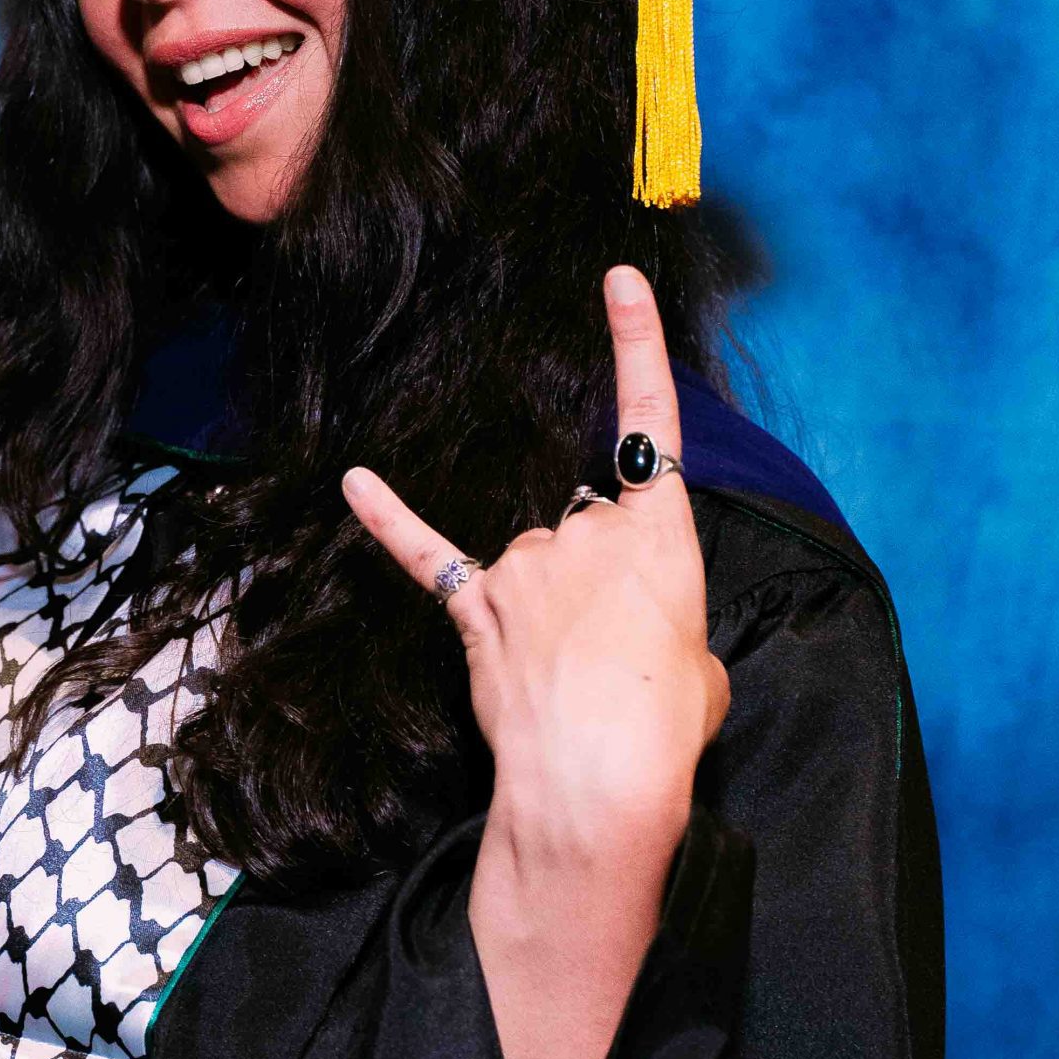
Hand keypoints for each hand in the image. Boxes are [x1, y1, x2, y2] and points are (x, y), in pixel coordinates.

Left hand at [342, 264, 728, 870]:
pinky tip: (355, 484)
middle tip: (617, 661)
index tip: (618, 280)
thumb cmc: (665, 727)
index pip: (653, 421)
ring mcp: (525, 566)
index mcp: (661, 536)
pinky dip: (390, 519)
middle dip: (600, 588)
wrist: (599, 778)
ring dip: (548, 612)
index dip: (637, 346)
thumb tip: (627, 635)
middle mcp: (587, 531)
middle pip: (588, 531)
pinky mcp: (476, 609)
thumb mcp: (703, 668)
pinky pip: (428, 553)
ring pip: (532, 563)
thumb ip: (666, 627)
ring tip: (571, 681)